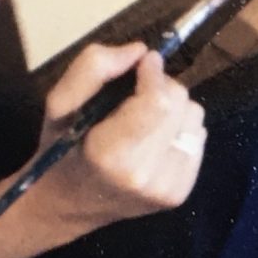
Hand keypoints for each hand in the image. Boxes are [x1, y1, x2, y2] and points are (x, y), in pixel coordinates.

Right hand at [40, 43, 206, 227]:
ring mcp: (168, 189)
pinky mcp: (181, 193)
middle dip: (161, 88)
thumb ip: (92, 68)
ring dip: (173, 109)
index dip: (153, 73)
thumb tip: (140, 51)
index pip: (159, 100)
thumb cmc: (61, 150)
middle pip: (180, 103)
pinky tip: (153, 141)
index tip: (141, 64)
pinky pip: (199, 137)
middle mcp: (146, 176)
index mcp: (112, 156)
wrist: (68, 206)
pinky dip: (179, 130)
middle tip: (133, 99)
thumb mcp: (59, 104)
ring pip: (194, 117)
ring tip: (143, 122)